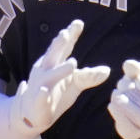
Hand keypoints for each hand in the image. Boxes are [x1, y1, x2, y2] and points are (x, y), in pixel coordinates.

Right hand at [9, 19, 109, 135]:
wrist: (31, 115)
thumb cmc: (54, 94)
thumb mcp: (74, 84)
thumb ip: (88, 76)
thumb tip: (107, 70)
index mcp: (55, 63)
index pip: (64, 47)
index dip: (70, 35)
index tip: (78, 23)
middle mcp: (45, 71)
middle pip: (52, 55)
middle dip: (59, 44)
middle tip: (65, 33)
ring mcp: (40, 86)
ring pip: (49, 75)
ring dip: (60, 69)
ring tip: (73, 63)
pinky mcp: (37, 103)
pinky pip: (39, 97)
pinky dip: (41, 94)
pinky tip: (45, 91)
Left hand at [107, 59, 139, 138]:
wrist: (136, 108)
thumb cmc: (139, 88)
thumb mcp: (139, 75)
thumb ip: (135, 68)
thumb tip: (128, 64)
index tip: (138, 79)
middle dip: (131, 91)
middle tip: (121, 84)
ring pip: (137, 115)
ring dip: (123, 102)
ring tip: (116, 94)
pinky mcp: (133, 135)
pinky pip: (125, 126)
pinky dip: (117, 114)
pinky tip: (112, 105)